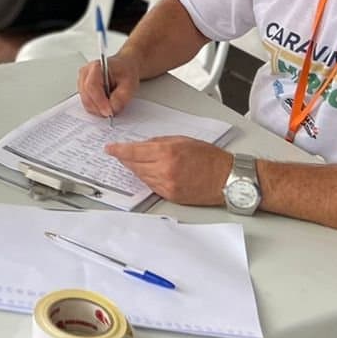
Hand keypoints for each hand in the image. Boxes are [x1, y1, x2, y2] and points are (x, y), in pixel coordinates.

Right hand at [77, 49, 139, 116]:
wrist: (123, 69)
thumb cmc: (125, 72)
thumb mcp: (129, 85)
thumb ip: (121, 98)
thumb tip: (112, 109)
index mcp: (96, 67)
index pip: (92, 86)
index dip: (99, 101)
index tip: (109, 112)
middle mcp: (85, 73)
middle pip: (86, 96)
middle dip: (99, 108)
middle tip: (112, 113)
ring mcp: (82, 81)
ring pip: (85, 102)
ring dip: (98, 109)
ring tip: (111, 106)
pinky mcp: (83, 89)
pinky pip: (87, 103)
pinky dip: (96, 108)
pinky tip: (105, 104)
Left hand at [106, 136, 232, 205]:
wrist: (227, 178)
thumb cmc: (209, 157)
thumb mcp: (182, 140)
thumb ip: (159, 142)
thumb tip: (142, 146)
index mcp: (167, 153)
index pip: (133, 152)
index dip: (118, 150)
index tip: (109, 149)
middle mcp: (164, 171)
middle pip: (134, 165)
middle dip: (125, 159)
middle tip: (120, 153)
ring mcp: (167, 186)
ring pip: (141, 177)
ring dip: (136, 169)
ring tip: (135, 162)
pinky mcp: (171, 196)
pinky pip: (151, 186)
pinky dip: (147, 178)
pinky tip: (149, 172)